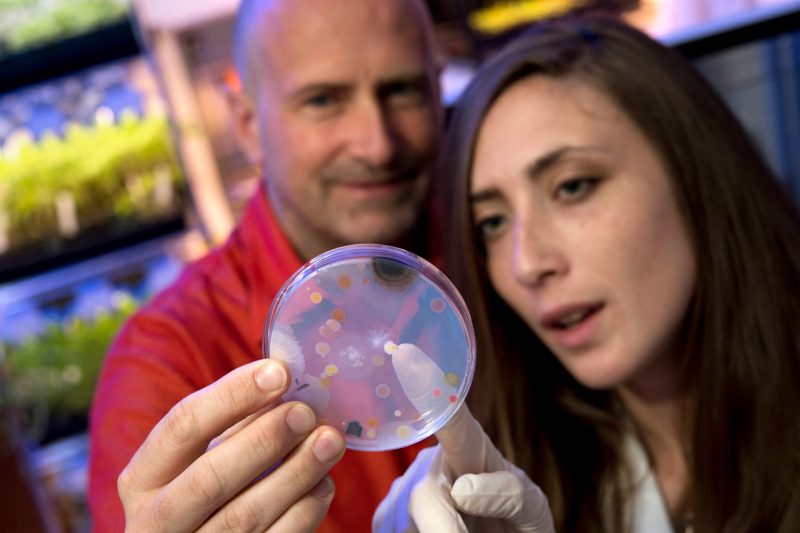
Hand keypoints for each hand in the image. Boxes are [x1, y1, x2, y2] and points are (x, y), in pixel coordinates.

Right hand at [118, 359, 345, 531]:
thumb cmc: (202, 492)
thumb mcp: (200, 458)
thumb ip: (235, 424)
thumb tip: (285, 384)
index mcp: (142, 479)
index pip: (182, 426)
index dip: (232, 395)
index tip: (279, 372)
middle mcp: (155, 522)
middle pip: (210, 478)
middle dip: (265, 440)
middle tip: (306, 413)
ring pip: (245, 517)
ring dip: (296, 473)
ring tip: (329, 442)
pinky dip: (305, 511)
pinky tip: (323, 483)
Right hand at [373, 406, 553, 532]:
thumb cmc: (518, 521)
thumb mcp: (531, 507)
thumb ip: (510, 494)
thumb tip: (462, 489)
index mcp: (470, 451)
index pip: (452, 421)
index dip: (428, 389)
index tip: (407, 356)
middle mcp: (433, 466)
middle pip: (426, 496)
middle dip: (446, 526)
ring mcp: (405, 494)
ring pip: (412, 523)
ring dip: (444, 532)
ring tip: (470, 531)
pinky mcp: (389, 519)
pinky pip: (397, 531)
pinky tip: (443, 531)